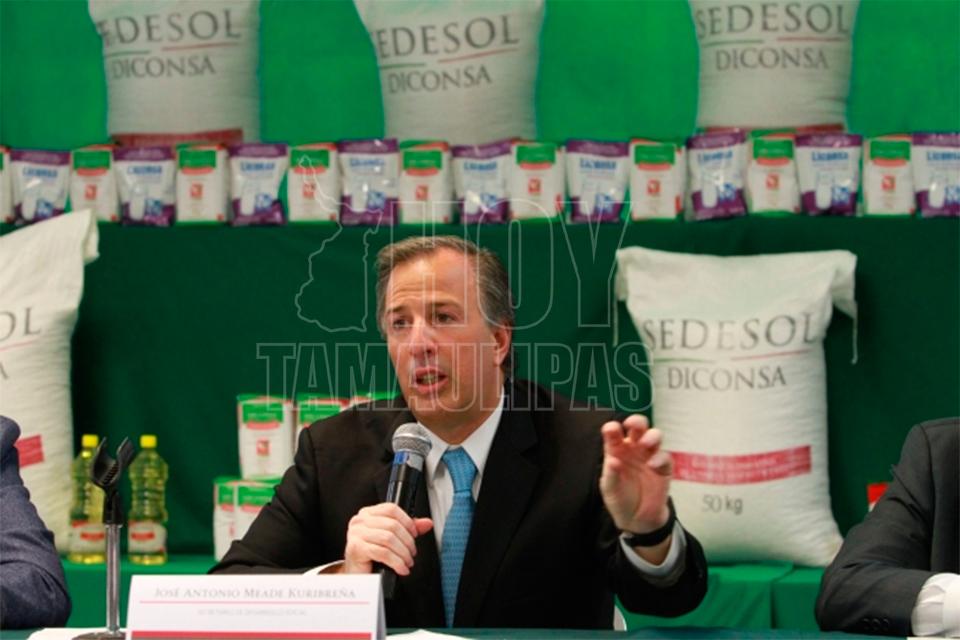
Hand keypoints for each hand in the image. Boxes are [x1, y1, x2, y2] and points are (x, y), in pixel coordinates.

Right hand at [343, 503, 433, 575]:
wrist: (357, 575)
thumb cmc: (372, 556)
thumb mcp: (391, 538)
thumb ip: (407, 528)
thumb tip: (426, 523)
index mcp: (368, 514)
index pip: (391, 509)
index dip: (407, 521)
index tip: (414, 534)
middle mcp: (360, 521)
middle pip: (392, 525)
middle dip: (407, 541)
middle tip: (411, 553)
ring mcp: (356, 534)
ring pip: (389, 539)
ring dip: (403, 553)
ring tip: (407, 562)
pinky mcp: (356, 548)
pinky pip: (383, 553)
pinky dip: (397, 562)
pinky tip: (401, 568)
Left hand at [599, 414, 672, 534]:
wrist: (638, 520)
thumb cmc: (620, 500)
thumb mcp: (610, 490)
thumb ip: (611, 475)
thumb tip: (613, 461)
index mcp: (616, 450)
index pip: (614, 434)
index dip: (613, 429)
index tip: (611, 429)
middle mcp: (633, 449)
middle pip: (637, 428)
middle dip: (637, 422)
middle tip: (633, 425)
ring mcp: (649, 457)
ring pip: (654, 437)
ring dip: (651, 436)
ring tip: (646, 443)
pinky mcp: (664, 468)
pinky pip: (665, 457)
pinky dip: (660, 458)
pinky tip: (653, 465)